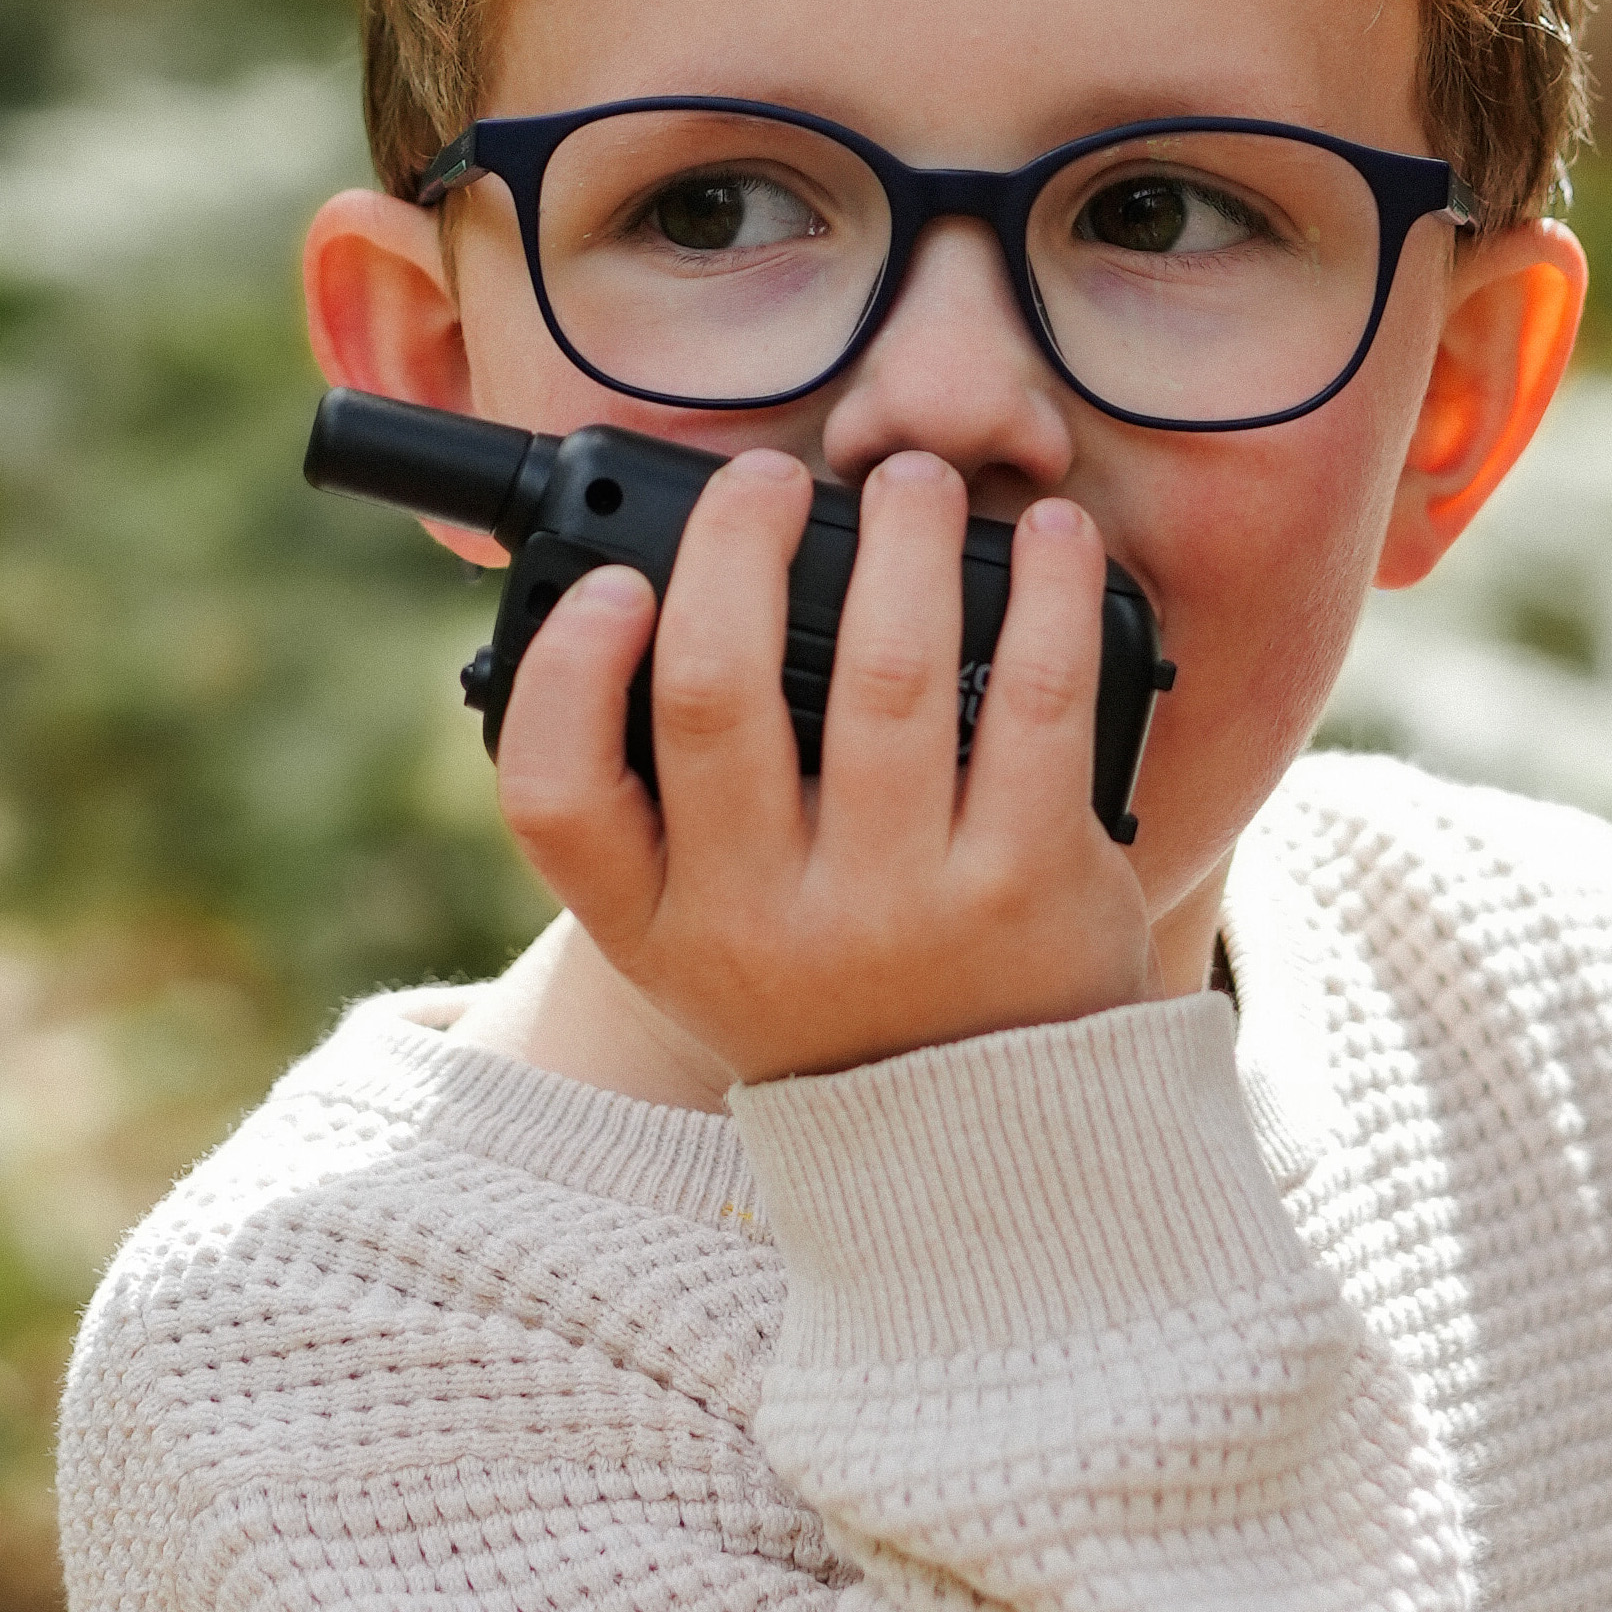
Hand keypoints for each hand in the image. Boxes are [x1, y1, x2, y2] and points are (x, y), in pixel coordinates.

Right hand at [492, 448, 1160, 1082]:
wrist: (980, 1133)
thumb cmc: (831, 985)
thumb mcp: (705, 935)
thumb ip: (667, 806)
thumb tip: (653, 586)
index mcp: (659, 928)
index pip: (555, 798)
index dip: (566, 669)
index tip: (614, 580)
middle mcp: (762, 926)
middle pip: (715, 696)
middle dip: (737, 547)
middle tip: (767, 478)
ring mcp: (900, 909)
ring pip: (886, 673)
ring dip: (902, 539)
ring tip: (914, 481)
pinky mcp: (1027, 883)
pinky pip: (1036, 698)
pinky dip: (1047, 591)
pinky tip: (1056, 536)